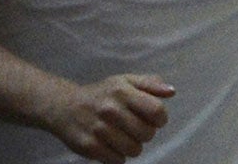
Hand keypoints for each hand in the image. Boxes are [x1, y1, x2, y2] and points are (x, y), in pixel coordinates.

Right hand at [40, 73, 173, 163]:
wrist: (65, 107)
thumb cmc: (103, 94)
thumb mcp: (125, 81)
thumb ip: (151, 84)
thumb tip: (171, 92)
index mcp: (122, 91)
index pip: (156, 111)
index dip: (160, 118)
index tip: (154, 119)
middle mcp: (110, 110)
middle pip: (147, 134)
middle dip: (146, 133)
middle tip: (135, 128)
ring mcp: (99, 130)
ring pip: (134, 150)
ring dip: (133, 146)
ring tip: (123, 136)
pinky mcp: (89, 147)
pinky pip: (118, 161)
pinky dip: (118, 156)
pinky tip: (111, 144)